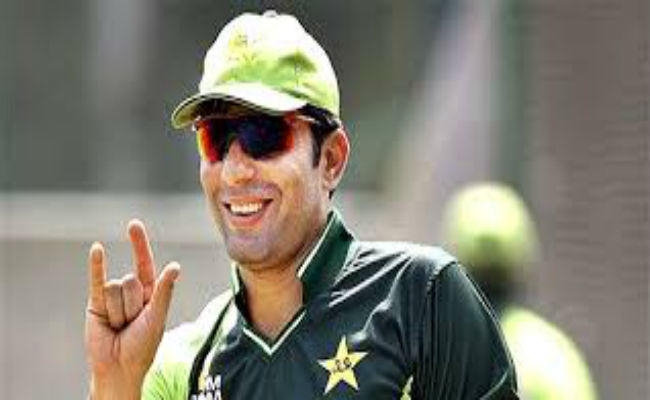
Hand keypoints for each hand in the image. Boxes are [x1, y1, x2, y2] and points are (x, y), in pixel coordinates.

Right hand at [84, 219, 180, 398]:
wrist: (119, 367)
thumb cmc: (143, 345)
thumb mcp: (157, 317)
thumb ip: (164, 291)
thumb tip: (174, 266)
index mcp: (149, 292)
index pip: (144, 262)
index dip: (138, 243)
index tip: (132, 224)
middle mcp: (130, 291)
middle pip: (130, 280)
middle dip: (132, 304)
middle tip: (132, 322)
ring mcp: (111, 296)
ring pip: (114, 288)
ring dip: (118, 311)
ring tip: (119, 326)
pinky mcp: (95, 303)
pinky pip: (95, 280)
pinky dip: (96, 265)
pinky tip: (97, 249)